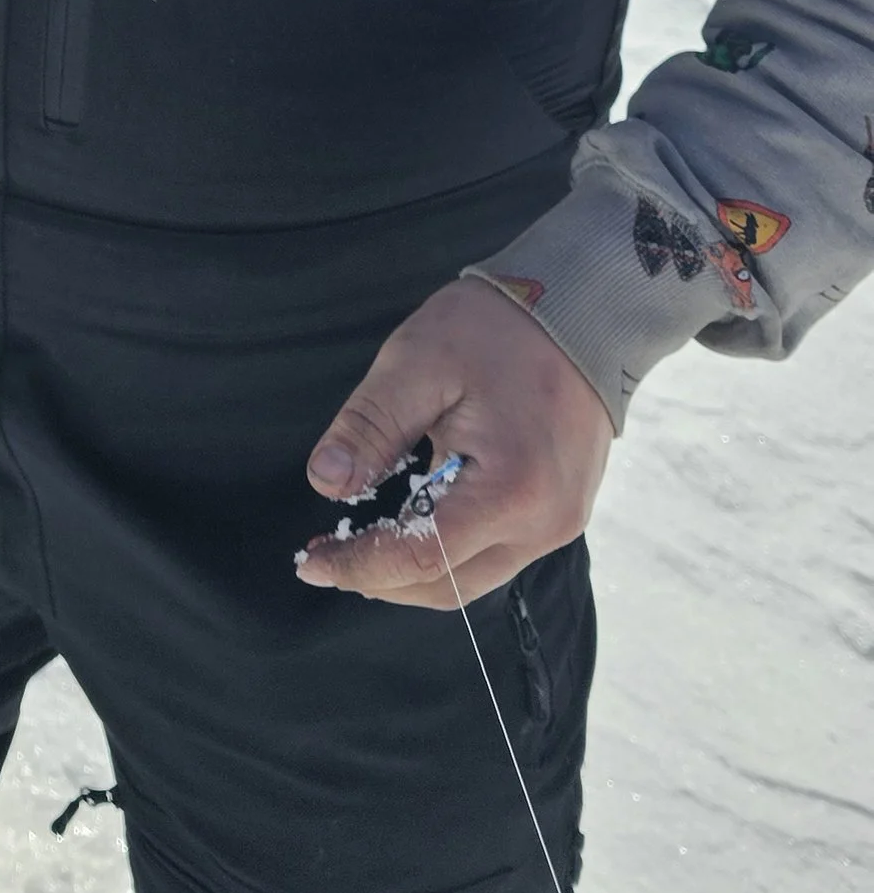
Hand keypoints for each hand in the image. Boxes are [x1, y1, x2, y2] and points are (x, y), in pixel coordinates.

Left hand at [294, 278, 613, 609]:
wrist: (580, 307)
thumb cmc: (498, 328)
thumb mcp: (416, 363)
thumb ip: (369, 428)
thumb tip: (325, 483)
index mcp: (511, 489)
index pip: (421, 558)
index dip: (360, 567)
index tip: (311, 563)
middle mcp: (545, 522)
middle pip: (448, 586)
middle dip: (381, 580)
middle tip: (327, 556)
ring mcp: (561, 522)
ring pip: (473, 579)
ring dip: (414, 570)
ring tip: (362, 544)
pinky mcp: (562, 511)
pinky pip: (497, 554)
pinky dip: (449, 552)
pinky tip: (413, 522)